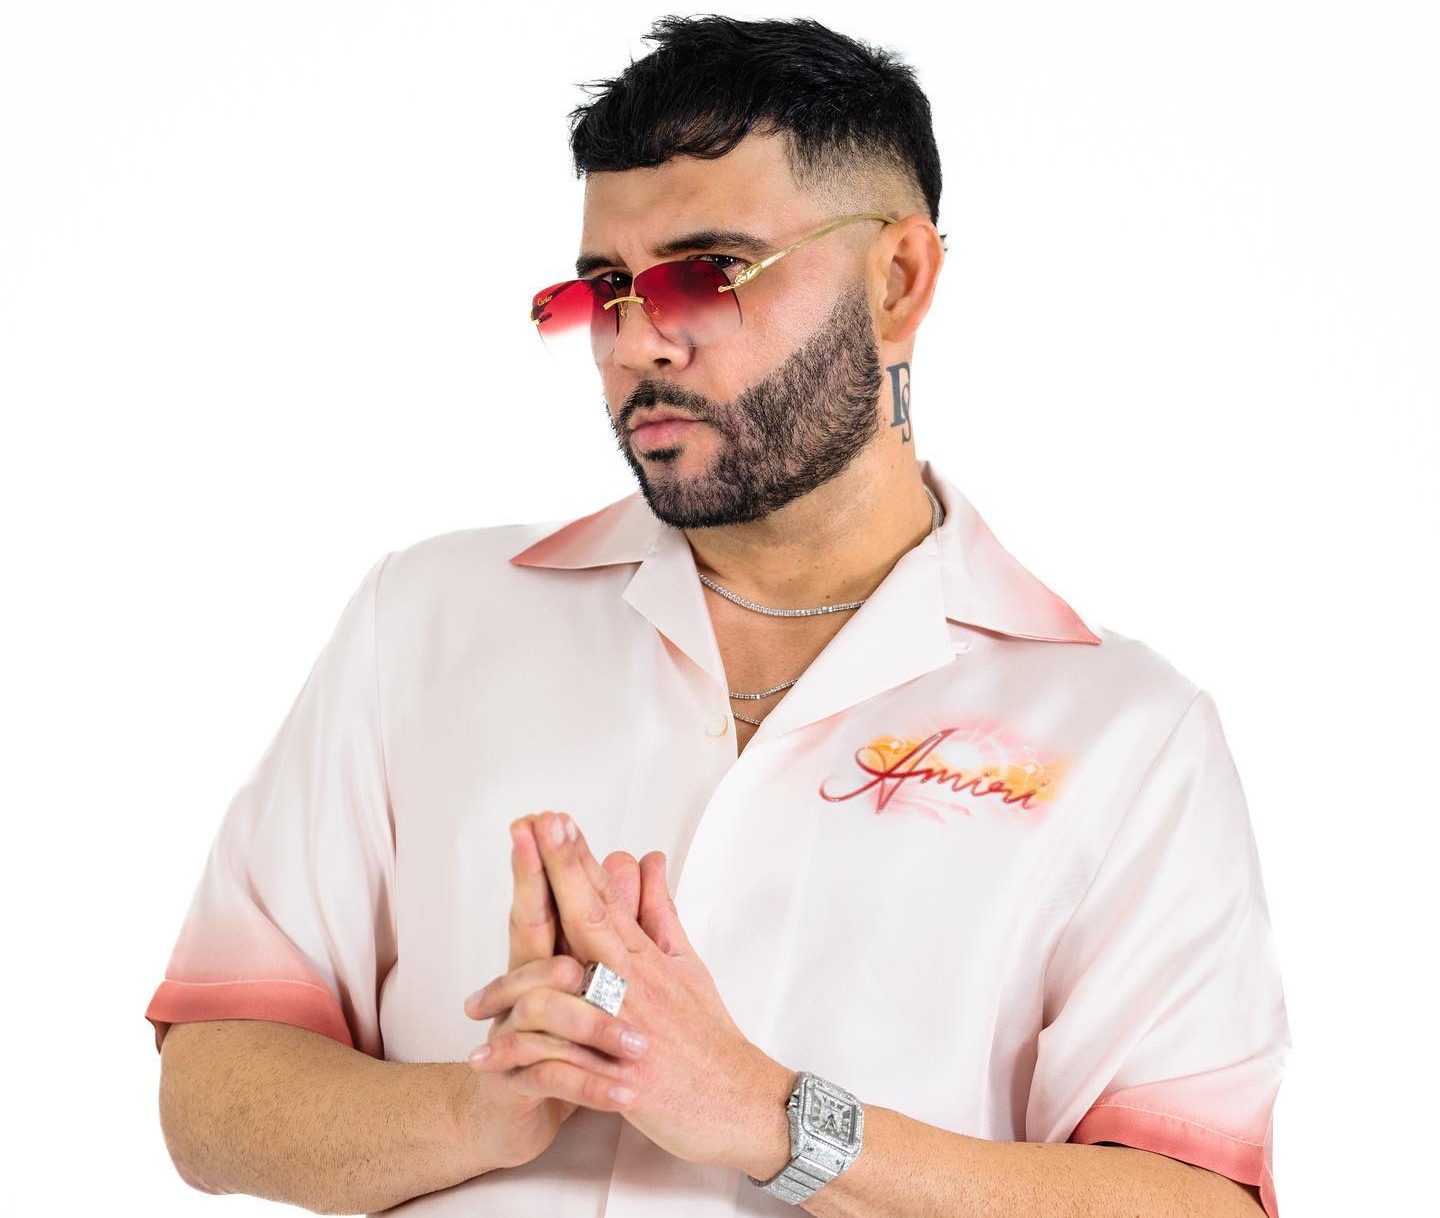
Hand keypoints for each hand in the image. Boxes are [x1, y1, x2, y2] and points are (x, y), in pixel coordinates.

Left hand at [466, 810, 792, 1172]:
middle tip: (539, 824)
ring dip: (532, 948)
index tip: (555, 820)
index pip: (608, 899)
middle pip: (592, 918)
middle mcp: (635, 983)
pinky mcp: (621, 1076)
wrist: (739, 1101)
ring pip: (574, 978)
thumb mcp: (688, 967)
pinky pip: (564, 1061)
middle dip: (563, 869)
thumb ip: (660, 915)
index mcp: (646, 959)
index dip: (580, 859)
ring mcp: (627, 1026)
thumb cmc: (708, 1034)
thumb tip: (649, 862)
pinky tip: (485, 1049)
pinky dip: (521, 1053)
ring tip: (494, 943)